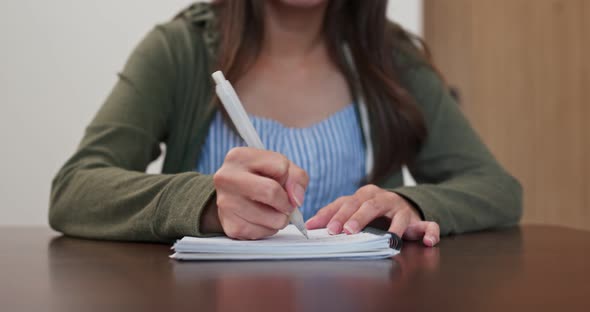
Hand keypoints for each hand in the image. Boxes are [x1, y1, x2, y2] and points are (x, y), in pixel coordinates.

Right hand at [209, 147, 308, 239]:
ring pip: (273, 218)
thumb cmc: (259, 179)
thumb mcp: (279, 167)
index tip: (283, 182)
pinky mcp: (231, 227)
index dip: (288, 178)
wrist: (233, 198)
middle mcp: (226, 178)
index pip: (281, 167)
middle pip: (271, 192)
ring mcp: (226, 204)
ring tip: (271, 210)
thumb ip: (296, 177)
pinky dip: (270, 228)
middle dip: (286, 201)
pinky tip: (261, 220)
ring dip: (280, 218)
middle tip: (286, 203)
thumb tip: (296, 199)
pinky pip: (265, 233)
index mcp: (238, 157)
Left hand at [305, 184, 439, 246]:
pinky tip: (428, 241)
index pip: (345, 202)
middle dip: (353, 218)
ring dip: (390, 226)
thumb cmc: (373, 211)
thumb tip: (309, 225)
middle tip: (341, 230)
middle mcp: (381, 198)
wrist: (404, 207)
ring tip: (384, 238)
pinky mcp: (417, 219)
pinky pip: (427, 225)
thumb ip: (333, 215)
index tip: (318, 227)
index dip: (331, 214)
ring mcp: (400, 208)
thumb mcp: (353, 210)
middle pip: (366, 205)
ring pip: (395, 214)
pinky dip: (429, 232)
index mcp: (363, 195)